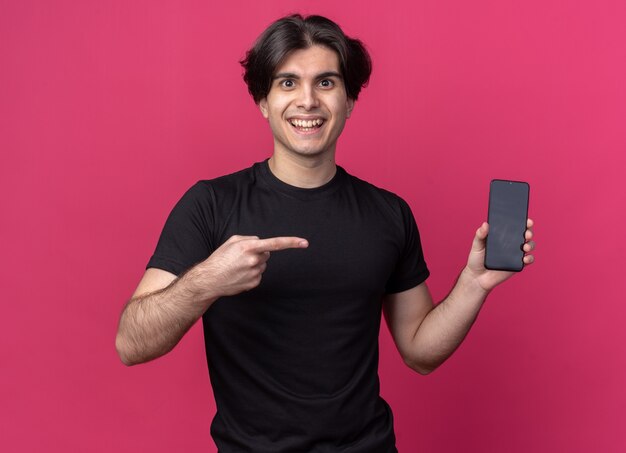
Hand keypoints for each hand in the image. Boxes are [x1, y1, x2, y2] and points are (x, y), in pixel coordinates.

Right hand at [188, 235, 308, 298]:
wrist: (210, 280)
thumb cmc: (219, 258)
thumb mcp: (231, 241)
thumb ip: (249, 239)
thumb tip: (261, 242)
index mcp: (249, 247)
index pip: (275, 243)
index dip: (292, 242)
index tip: (305, 243)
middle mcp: (254, 260)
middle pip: (267, 254)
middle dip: (259, 253)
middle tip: (242, 257)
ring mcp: (255, 273)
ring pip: (263, 264)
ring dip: (254, 264)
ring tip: (238, 267)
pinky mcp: (254, 283)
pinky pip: (259, 275)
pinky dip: (252, 274)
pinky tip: (239, 275)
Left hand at [464, 219, 535, 292]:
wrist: (477, 277)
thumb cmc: (476, 259)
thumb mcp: (476, 245)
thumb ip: (480, 235)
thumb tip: (485, 224)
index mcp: (503, 236)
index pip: (515, 226)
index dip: (523, 222)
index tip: (526, 220)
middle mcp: (511, 243)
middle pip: (525, 234)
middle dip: (529, 232)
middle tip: (526, 234)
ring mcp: (515, 254)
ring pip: (529, 246)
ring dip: (531, 244)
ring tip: (525, 247)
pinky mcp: (517, 264)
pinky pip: (528, 260)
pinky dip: (530, 258)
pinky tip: (524, 258)